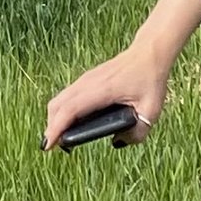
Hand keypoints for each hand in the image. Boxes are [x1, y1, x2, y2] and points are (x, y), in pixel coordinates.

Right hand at [44, 50, 167, 148]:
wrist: (149, 53)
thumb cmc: (150, 79)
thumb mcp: (152, 110)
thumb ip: (138, 132)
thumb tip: (118, 142)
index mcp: (103, 90)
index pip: (71, 109)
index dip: (56, 128)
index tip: (48, 146)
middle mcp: (88, 83)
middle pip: (58, 105)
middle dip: (51, 127)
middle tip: (54, 148)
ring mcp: (85, 79)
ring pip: (59, 100)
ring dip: (55, 119)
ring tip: (59, 139)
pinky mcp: (87, 80)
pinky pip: (66, 96)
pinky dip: (61, 111)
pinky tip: (69, 123)